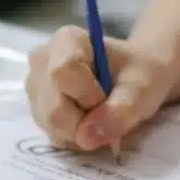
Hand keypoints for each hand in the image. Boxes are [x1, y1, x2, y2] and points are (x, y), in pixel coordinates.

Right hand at [26, 25, 179, 150]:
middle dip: (87, 122)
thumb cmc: (142, 74)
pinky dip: (78, 138)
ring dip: (84, 132)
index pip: (63, 73)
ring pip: (53, 126)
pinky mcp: (38, 110)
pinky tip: (92, 122)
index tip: (109, 96)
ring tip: (104, 115)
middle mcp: (42, 61)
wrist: (138, 79)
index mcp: (66, 40)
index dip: (88, 96)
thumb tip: (87, 137)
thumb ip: (119, 111)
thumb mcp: (143, 89)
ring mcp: (36, 88)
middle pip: (54, 108)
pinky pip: (54, 135)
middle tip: (111, 111)